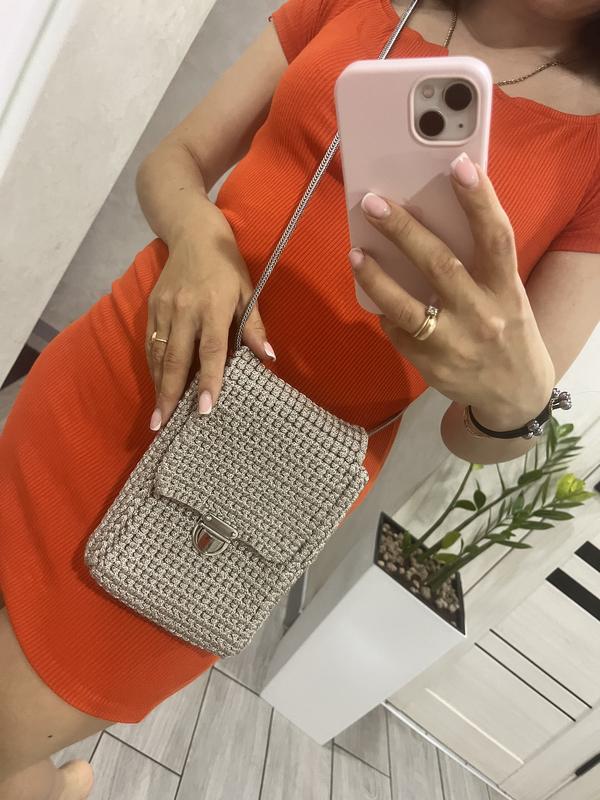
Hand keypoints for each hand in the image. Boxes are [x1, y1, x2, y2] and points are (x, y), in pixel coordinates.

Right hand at [145, 205, 274, 429]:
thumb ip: (253, 326)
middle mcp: (185, 310)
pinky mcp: (151, 306)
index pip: (211, 351)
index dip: (208, 381)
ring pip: (158, 354)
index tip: (204, 409)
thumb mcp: (248, 290)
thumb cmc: (226, 265)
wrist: (192, 232)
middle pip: (175, 359)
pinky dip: (152, 367)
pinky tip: (156, 386)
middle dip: (169, 395)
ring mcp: (164, 308)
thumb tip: (268, 358)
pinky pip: (150, 343)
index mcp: (213, 306)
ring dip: (157, 386)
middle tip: (162, 424)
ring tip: (158, 415)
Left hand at [350, 152, 555, 429]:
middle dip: (404, 231)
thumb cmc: (508, 328)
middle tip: (375, 203)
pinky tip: (375, 295)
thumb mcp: (507, 295)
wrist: (515, 392)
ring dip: (376, 278)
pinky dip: (385, 311)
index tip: (460, 166)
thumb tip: (430, 223)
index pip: (496, 238)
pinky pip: (398, 332)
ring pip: (406, 307)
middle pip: (440, 265)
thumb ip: (479, 265)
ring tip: (356, 253)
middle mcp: (482, 315)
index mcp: (506, 289)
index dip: (480, 202)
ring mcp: (454, 343)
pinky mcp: (431, 365)